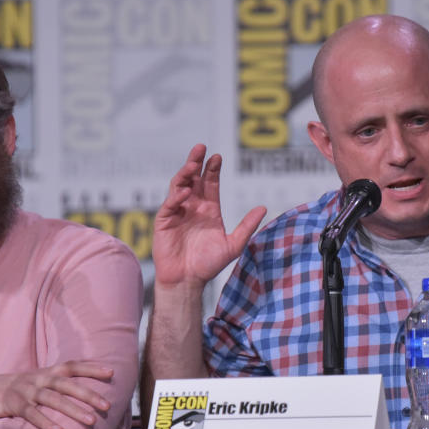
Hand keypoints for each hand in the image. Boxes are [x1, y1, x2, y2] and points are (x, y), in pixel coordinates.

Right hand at [0, 361, 113, 428]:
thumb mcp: (38, 381)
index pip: (72, 366)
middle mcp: (38, 378)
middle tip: (106, 406)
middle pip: (66, 384)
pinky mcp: (14, 404)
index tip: (111, 373)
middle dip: (88, 394)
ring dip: (73, 410)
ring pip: (53, 399)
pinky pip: (31, 413)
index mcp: (46, 372)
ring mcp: (26, 390)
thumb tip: (84, 394)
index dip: (91, 368)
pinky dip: (45, 421)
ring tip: (91, 420)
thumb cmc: (17, 389)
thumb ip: (57, 385)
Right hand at [154, 144, 266, 288]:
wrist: (188, 280)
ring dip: (185, 174)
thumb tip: (263, 208)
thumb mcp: (233, 244)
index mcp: (208, 210)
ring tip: (193, 164)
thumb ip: (247, 226)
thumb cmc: (208, 264)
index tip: (218, 157)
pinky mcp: (164, 221)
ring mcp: (177, 212)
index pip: (210, 183)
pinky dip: (177, 197)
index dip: (213, 170)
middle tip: (201, 148)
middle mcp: (192, 207)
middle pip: (193, 179)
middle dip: (197, 163)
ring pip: (179, 186)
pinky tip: (185, 192)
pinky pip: (170, 204)